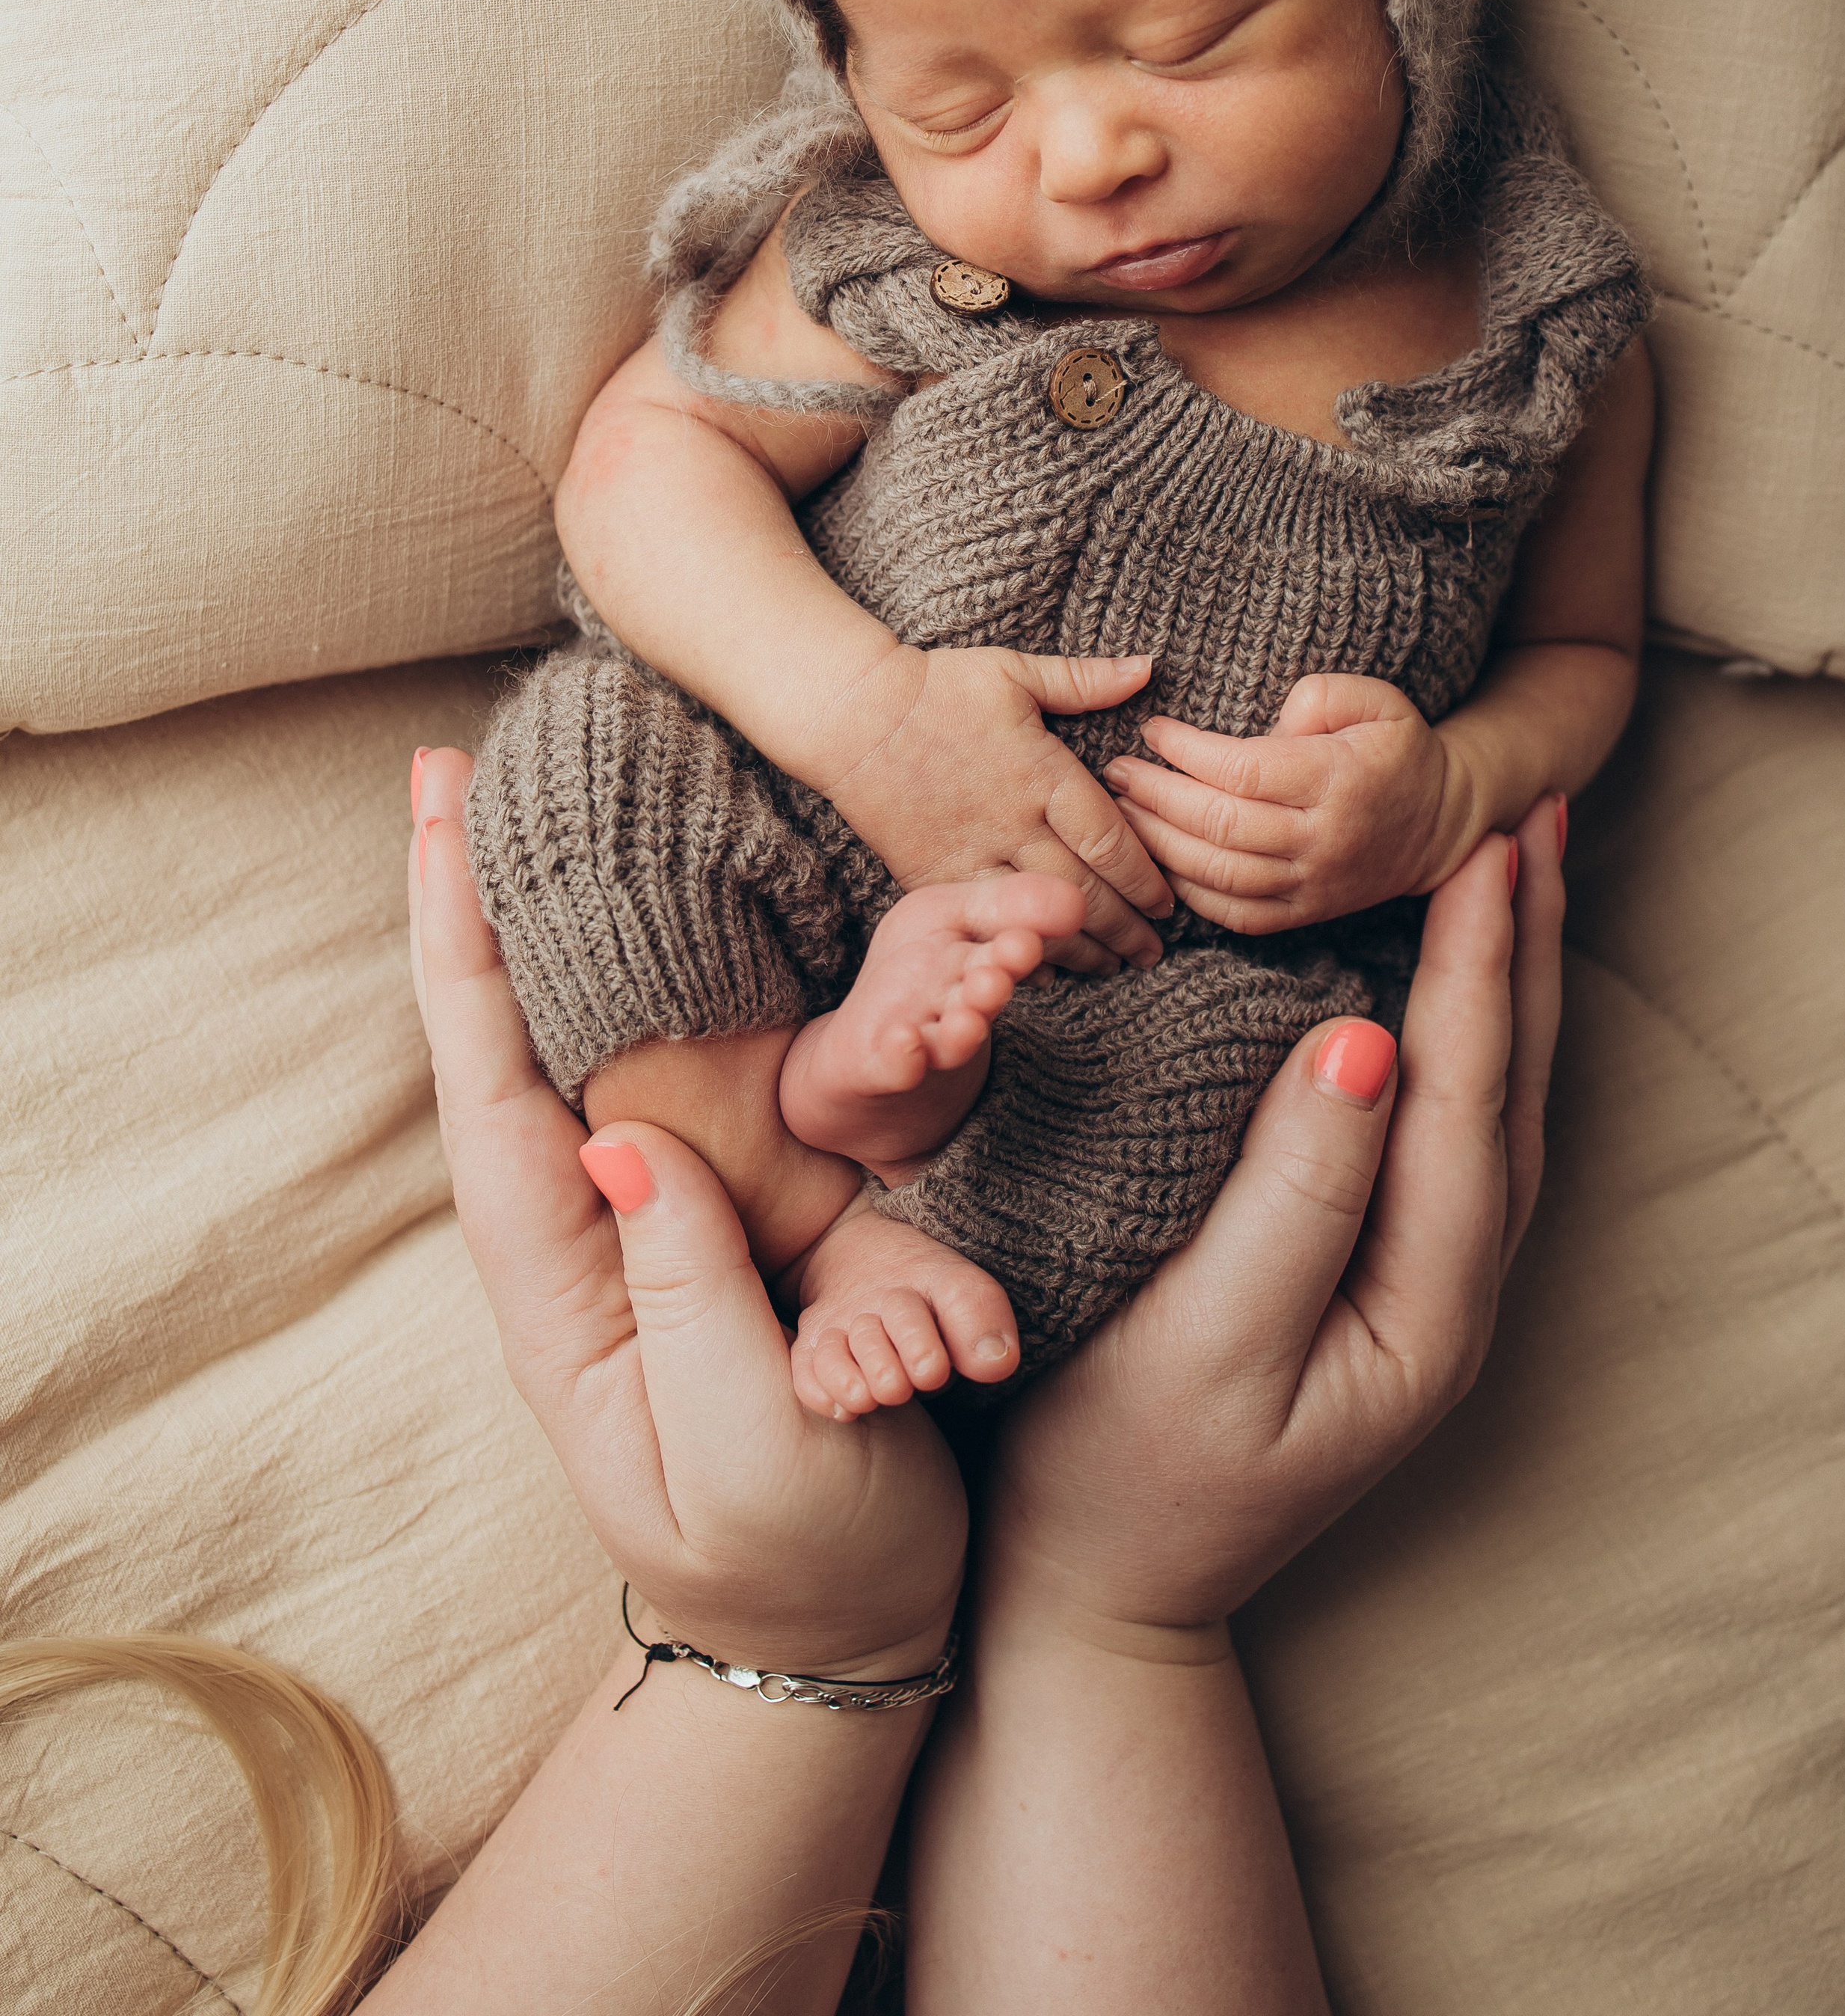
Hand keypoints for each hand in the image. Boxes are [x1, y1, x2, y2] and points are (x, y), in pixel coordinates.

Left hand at [409, 749, 964, 1678]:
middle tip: (449, 765)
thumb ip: (693, 1302)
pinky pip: (692, 1073)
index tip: (440, 823)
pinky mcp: (733, 1216)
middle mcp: (590, 1232)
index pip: (490, 1092)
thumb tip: (626, 1146)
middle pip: (515, 1039)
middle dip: (477, 902)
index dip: (463, 953)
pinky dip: (671, 973)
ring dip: (567, 920)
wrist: (850, 1633)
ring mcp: (656, 1220)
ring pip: (598, 1042)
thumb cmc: (796, 1559)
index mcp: (565, 1292)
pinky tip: (654, 897)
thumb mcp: (751, 1449)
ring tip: (524, 796)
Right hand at [816, 644, 1172, 975]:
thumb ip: (1084, 680)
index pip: (1111, 840)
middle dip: (1126, 928)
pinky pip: (985, 922)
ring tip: (1114, 966)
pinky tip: (1044, 967)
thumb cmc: (938, 688)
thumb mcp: (1014, 671)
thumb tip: (1147, 668)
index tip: (1168, 904)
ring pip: (1038, 915)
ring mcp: (972, 853)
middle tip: (1154, 952)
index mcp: (1042, 772)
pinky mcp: (933, 875)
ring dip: (1083, 948)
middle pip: (1084, 891)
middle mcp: (1013, 821)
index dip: (1146, 880)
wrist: (852, 716)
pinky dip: (1018, 947)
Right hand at [981, 794, 1563, 1635]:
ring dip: (1503, 982)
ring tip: (1513, 875)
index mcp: (1423, 1305)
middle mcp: (1449, 1298)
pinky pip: (1442, 1131)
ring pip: (1487, 1105)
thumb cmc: (1120, 1466)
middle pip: (1507, 1088)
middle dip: (1523, 947)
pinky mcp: (1371, 1286)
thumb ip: (1294, 1191)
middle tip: (1533, 814)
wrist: (1093, 1591)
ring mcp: (1417, 1296)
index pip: (1468, 1092)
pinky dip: (1456, 1036)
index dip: (1480, 958)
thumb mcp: (1203, 1335)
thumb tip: (1368, 1039)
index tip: (1489, 837)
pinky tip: (1439, 990)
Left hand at [1105, 671, 1475, 934]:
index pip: (1244, 771)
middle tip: (1115, 770)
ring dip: (1158, 845)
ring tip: (1119, 812)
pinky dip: (1187, 891)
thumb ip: (1323, 694)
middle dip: (1156, 796)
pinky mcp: (1303, 915)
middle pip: (1220, 826)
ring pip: (1219, 876)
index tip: (1152, 730)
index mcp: (1338, 780)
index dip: (1187, 751)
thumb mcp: (1379, 699)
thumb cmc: (1396, 749)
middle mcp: (1323, 840)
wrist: (1440, 823)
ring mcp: (1312, 885)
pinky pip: (1233, 914)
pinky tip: (1156, 859)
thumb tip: (1268, 723)